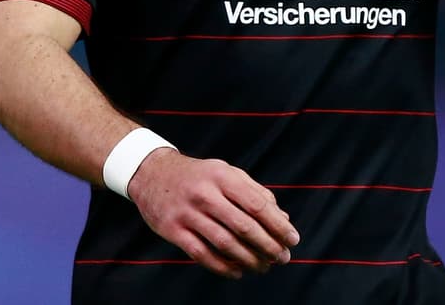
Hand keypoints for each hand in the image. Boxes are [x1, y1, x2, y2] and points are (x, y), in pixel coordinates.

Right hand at [127, 149, 300, 279]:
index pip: (257, 204)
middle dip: (268, 246)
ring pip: (224, 243)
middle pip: (243, 226)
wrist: (151, 173)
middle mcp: (205, 194)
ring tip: (264, 267)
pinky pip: (202, 254)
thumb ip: (255, 192)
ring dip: (249, 259)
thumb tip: (283, 218)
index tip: (293, 239)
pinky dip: (223, 267)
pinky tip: (237, 271)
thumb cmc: (199, 175)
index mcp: (222, 176)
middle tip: (283, 258)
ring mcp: (187, 213)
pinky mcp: (172, 230)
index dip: (277, 225)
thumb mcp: (227, 173)